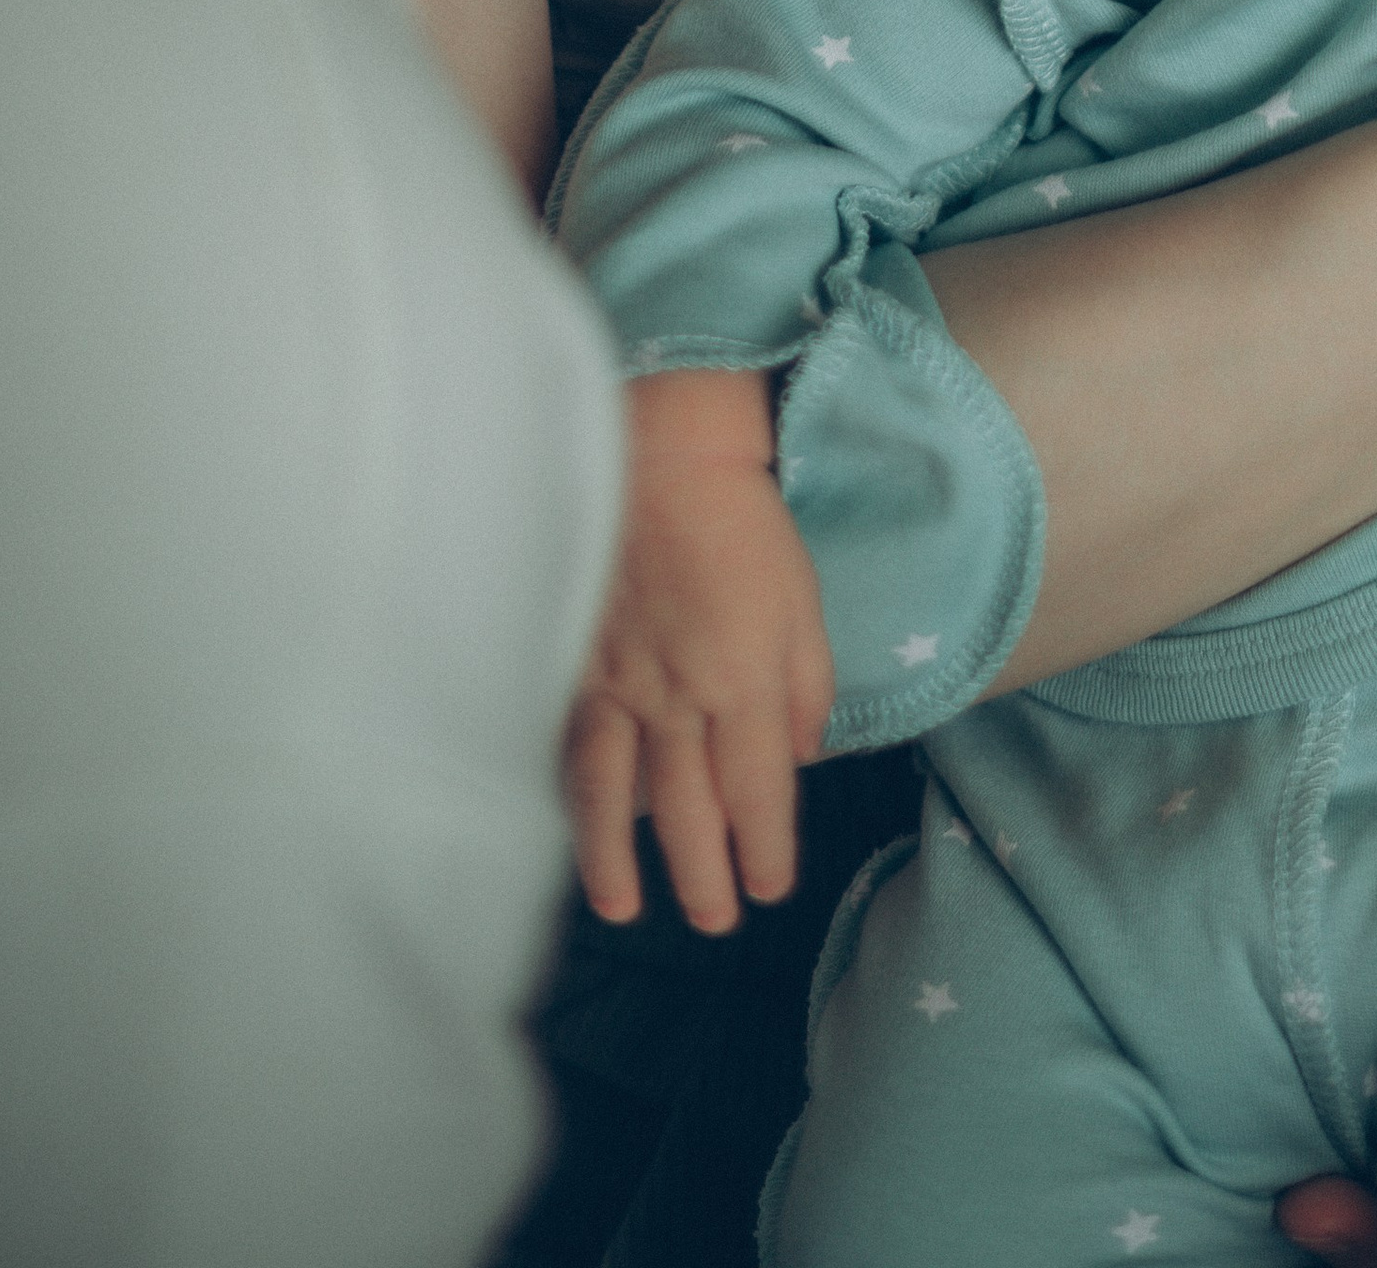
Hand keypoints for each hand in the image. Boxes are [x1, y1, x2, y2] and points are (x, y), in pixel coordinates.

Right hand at [561, 369, 835, 933]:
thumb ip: (807, 687)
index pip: (756, 791)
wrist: (662, 455)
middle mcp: (676, 698)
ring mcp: (615, 684)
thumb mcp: (804, 600)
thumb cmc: (745, 523)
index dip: (763, 849)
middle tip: (712, 921)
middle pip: (687, 808)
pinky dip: (570, 795)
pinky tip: (572, 827)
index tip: (769, 889)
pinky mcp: (572, 663)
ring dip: (617, 860)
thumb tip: (802, 758)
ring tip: (624, 910)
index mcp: (743, 681)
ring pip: (612, 792)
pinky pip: (569, 745)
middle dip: (702, 874)